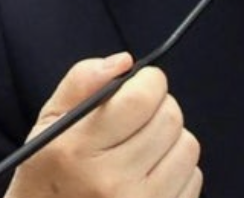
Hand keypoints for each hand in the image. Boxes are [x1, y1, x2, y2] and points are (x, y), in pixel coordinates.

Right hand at [5, 53, 201, 197]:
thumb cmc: (49, 178)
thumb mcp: (50, 125)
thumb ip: (82, 81)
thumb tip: (124, 61)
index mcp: (77, 150)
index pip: (143, 97)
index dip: (147, 82)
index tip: (138, 88)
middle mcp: (108, 183)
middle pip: (170, 118)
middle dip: (158, 110)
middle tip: (136, 123)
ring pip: (187, 146)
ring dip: (170, 142)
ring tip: (141, 154)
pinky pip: (193, 178)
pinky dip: (177, 172)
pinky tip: (148, 180)